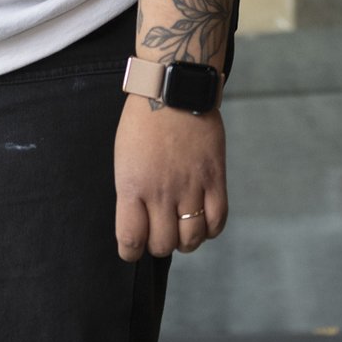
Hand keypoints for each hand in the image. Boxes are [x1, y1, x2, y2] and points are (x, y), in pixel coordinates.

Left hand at [113, 93, 227, 259]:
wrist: (172, 89)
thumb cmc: (142, 121)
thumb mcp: (124, 157)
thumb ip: (131, 190)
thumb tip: (139, 219)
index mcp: (132, 186)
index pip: (131, 239)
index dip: (131, 252)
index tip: (132, 250)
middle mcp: (161, 192)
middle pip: (163, 244)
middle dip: (158, 245)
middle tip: (159, 234)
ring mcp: (190, 186)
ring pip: (191, 238)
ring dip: (185, 241)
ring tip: (182, 231)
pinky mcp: (214, 178)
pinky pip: (217, 220)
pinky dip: (211, 229)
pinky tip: (203, 222)